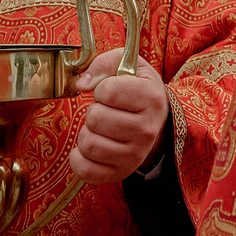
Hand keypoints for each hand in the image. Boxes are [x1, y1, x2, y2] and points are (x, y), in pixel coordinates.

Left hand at [68, 53, 169, 184]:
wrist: (156, 119)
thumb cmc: (137, 88)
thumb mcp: (128, 64)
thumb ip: (104, 63)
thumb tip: (82, 85)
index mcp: (151, 98)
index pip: (107, 91)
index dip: (101, 88)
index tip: (110, 92)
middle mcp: (147, 129)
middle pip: (95, 119)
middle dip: (93, 111)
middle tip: (105, 111)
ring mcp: (135, 155)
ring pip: (89, 144)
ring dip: (86, 133)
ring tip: (99, 128)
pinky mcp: (121, 172)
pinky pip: (86, 170)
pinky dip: (78, 158)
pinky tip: (88, 147)